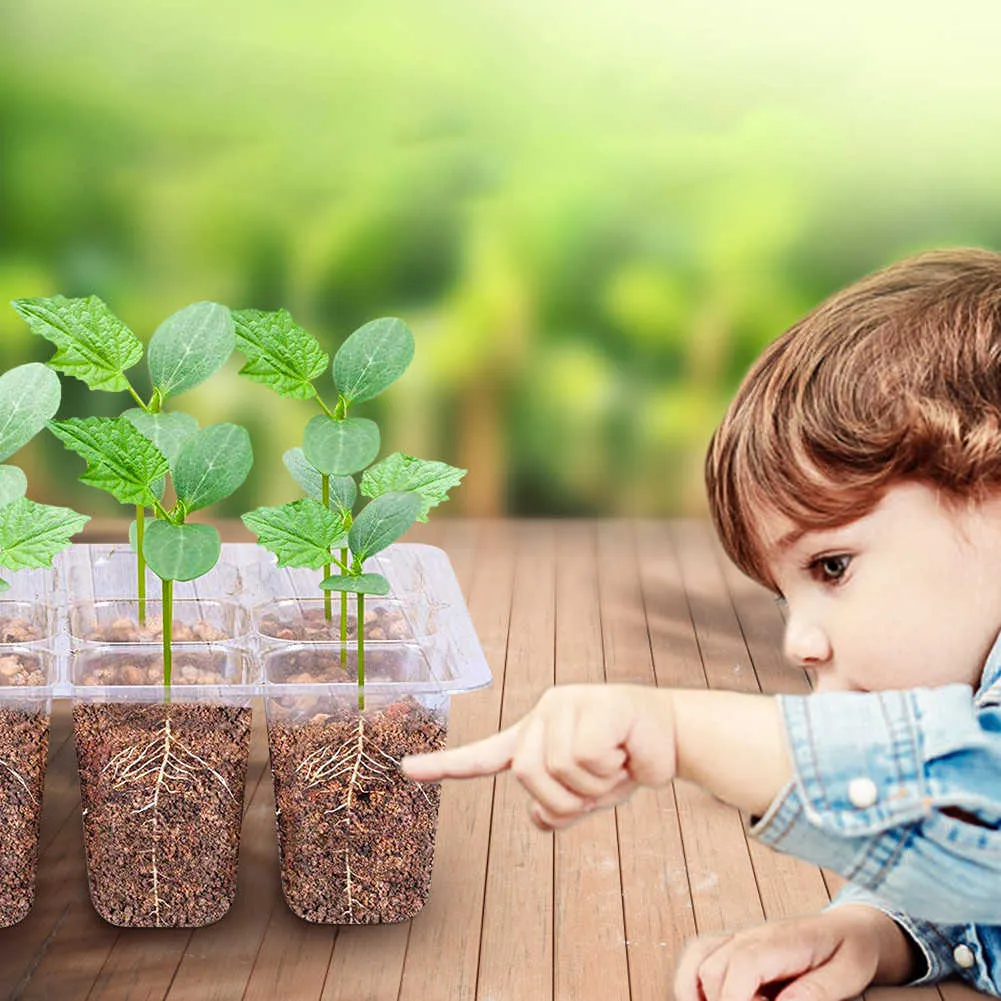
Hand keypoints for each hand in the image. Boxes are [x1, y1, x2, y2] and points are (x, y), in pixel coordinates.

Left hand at [400, 683, 675, 829]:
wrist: (672, 738)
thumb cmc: (626, 763)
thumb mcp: (589, 794)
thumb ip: (560, 808)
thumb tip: (537, 820)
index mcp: (535, 737)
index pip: (484, 756)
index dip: (445, 766)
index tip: (406, 769)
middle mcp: (543, 715)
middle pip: (527, 774)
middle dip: (567, 798)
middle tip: (599, 787)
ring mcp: (566, 704)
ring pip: (559, 767)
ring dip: (595, 784)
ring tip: (617, 763)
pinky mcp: (594, 702)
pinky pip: (587, 755)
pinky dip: (612, 767)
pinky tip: (627, 749)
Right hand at [673, 906, 905, 1000]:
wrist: (847, 929)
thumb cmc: (850, 951)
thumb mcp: (850, 974)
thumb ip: (818, 990)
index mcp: (781, 940)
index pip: (743, 965)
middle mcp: (751, 935)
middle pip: (713, 970)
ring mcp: (738, 938)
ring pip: (696, 962)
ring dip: (699, 995)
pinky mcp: (732, 946)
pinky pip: (697, 958)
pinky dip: (691, 983)